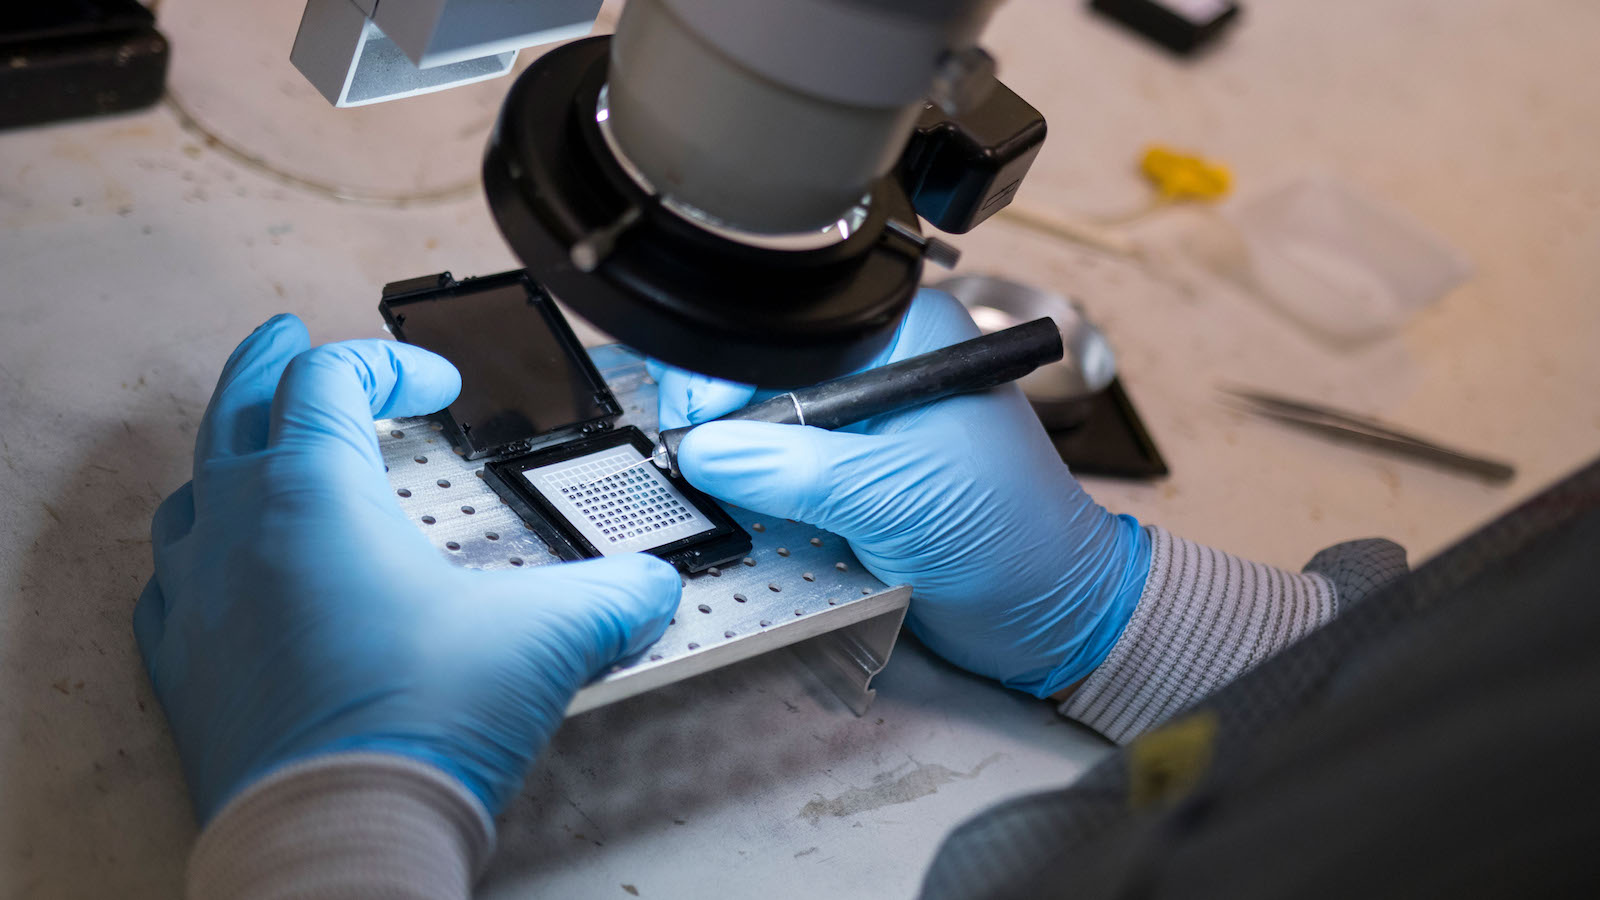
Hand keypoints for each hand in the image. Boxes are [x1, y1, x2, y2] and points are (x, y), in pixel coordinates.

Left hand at [135, 315, 680, 821]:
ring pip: (192, 494)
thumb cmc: (421, 724)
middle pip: (235, 408)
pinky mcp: (184, 671)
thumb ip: (613, 596)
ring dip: (230, 458)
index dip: (392, 363)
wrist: (340, 837)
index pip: (333, 378)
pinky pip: (171, 585)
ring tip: (260, 451)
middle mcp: (238, 531)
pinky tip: (227, 572)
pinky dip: (201, 556)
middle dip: (269, 365)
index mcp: (313, 493)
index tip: (439, 385)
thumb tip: (654, 588)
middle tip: (285, 339)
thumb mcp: (545, 637)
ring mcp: (198, 600)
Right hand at [653, 290, 1149, 697]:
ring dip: (747, 462)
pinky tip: (753, 508)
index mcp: (907, 338)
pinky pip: (789, 473)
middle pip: (772, 377)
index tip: (697, 420)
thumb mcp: (892, 495)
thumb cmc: (1011, 539)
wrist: (1050, 617)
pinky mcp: (860, 477)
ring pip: (774, 429)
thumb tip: (707, 451)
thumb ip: (793, 468)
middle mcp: (885, 370)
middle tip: (700, 462)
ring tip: (722, 488)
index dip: (732, 372)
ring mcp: (871, 427)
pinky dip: (766, 494)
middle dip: (732, 420)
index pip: (789, 331)